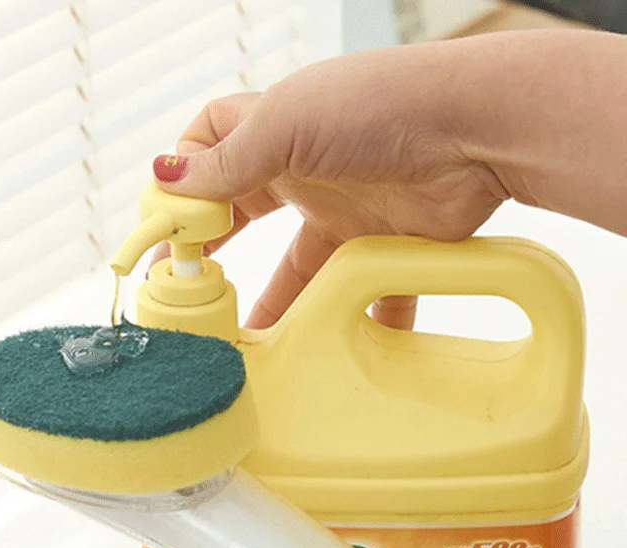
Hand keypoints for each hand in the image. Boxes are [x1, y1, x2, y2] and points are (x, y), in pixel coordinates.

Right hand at [153, 44, 508, 327]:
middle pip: (245, 218)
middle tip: (191, 294)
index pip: (209, 153)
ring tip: (250, 343)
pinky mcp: (384, 245)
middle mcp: (306, 173)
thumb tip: (165, 177)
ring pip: (298, 268)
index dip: (184, 186)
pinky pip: (361, 292)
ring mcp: (346, 211)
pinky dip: (351, 321)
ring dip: (276, 304)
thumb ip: (228, 160)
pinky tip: (332, 349)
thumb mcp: (287, 126)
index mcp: (274, 136)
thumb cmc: (382, 105)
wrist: (476, 129)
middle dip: (215, 254)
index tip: (169, 232)